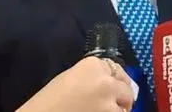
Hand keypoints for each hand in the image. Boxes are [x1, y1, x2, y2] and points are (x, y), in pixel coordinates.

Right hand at [16, 57, 133, 111]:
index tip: (110, 88)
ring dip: (117, 109)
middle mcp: (105, 79)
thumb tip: (107, 81)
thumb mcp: (69, 79)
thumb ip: (91, 76)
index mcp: (92, 64)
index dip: (113, 81)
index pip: (114, 69)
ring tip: (101, 111)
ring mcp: (109, 99)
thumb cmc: (47, 103)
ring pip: (125, 104)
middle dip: (120, 95)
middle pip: (124, 86)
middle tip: (111, 104)